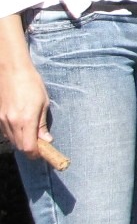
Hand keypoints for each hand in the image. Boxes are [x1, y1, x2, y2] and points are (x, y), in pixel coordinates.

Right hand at [0, 18, 49, 157]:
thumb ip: (43, 124)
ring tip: (34, 134)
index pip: (29, 148)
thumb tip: (47, 139)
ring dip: (23, 142)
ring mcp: (2, 120)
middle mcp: (11, 123)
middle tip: (42, 144)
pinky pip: (6, 132)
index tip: (45, 152)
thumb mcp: (43, 103)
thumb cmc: (31, 83)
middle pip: (20, 147)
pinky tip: (23, 127)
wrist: (11, 70)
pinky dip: (15, 134)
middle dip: (31, 149)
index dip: (37, 154)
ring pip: (12, 140)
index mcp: (25, 121)